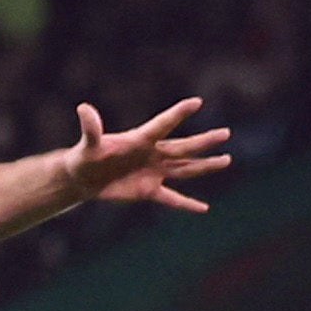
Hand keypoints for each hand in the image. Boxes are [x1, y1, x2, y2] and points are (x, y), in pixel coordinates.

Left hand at [67, 99, 234, 212]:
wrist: (83, 177)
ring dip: (205, 166)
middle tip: (225, 133)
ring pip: (185, 168)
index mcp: (139, 139)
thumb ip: (91, 129)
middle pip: (183, 147)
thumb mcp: (88, 144)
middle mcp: (152, 154)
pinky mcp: (149, 190)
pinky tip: (203, 208)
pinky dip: (187, 204)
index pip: (162, 125)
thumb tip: (83, 108)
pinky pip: (172, 198)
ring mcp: (153, 172)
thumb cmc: (85, 156)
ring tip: (226, 160)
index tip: (196, 102)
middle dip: (204, 141)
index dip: (178, 114)